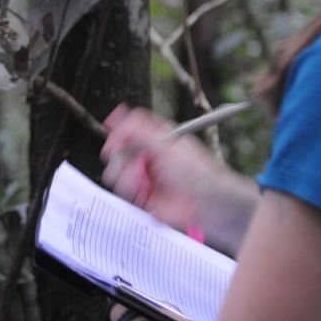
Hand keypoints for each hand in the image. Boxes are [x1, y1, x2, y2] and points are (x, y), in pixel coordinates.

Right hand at [100, 104, 236, 235]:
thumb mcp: (165, 143)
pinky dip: (133, 190)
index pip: (127, 128)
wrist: (206, 203)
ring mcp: (144, 175)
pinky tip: (146, 191)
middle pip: (117, 151)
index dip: (117, 134)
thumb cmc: (197, 173)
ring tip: (143, 180)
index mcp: (155, 137)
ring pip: (116, 172)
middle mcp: (148, 155)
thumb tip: (116, 118)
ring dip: (128, 176)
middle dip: (122, 159)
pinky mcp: (142, 195)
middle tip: (135, 163)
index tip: (114, 143)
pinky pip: (124, 191)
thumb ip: (137, 130)